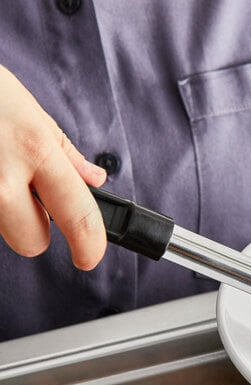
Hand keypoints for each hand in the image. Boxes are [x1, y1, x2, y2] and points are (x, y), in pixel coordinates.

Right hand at [0, 65, 106, 268]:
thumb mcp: (31, 114)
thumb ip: (66, 154)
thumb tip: (95, 180)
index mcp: (36, 152)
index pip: (79, 217)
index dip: (90, 246)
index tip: (90, 256)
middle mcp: (2, 179)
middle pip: (32, 242)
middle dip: (35, 227)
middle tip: (28, 198)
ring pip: (2, 231)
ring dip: (6, 213)